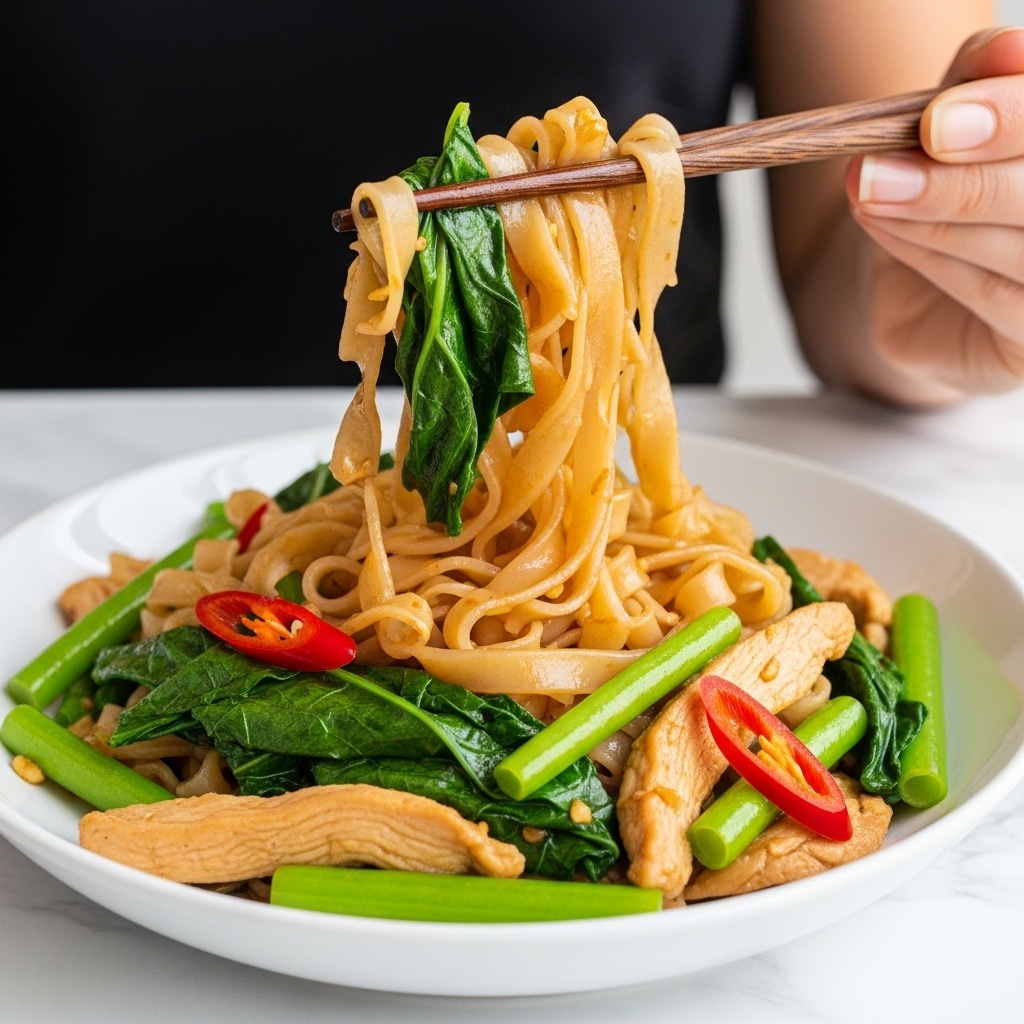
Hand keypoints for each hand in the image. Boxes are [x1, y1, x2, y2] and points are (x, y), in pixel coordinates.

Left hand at [846, 25, 1023, 397]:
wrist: (925, 292)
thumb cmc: (951, 196)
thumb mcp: (955, 124)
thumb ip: (979, 84)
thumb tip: (1003, 51)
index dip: (1012, 114)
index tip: (935, 119)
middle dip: (965, 178)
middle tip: (883, 167)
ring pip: (1021, 246)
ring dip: (935, 213)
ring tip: (870, 191)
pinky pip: (994, 294)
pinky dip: (933, 255)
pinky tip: (886, 228)